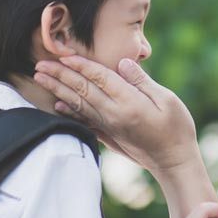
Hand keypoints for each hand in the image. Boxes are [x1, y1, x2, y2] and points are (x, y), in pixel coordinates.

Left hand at [34, 56, 199, 174]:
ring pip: (78, 103)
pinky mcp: (108, 135)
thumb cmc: (176, 129)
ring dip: (58, 89)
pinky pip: (83, 120)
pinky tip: (58, 104)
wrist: (173, 162)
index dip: (81, 65)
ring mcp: (109, 126)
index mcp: (128, 103)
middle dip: (60, 75)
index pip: (100, 78)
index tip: (64, 55)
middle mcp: (113, 114)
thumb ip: (142, 81)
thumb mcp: (167, 100)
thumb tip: (122, 62)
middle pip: (82, 90)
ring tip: (41, 78)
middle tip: (40, 64)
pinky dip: (69, 111)